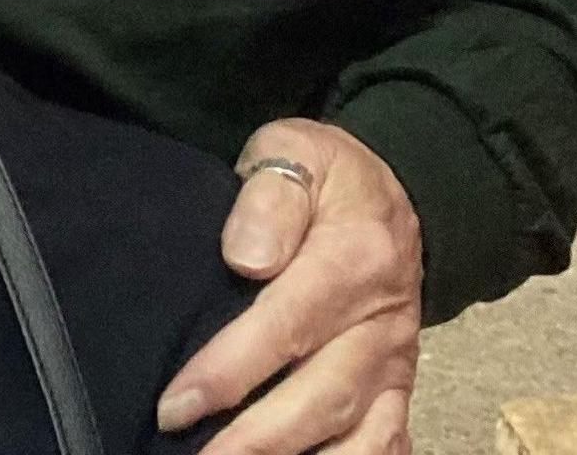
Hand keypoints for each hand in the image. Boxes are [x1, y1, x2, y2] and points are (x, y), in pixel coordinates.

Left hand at [158, 119, 421, 454]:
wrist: (395, 191)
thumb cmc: (324, 175)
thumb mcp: (294, 151)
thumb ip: (270, 198)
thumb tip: (247, 259)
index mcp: (354, 258)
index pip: (285, 326)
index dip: (229, 371)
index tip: (177, 403)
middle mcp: (382, 324)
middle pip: (320, 396)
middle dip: (254, 440)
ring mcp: (395, 365)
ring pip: (358, 438)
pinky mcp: (399, 392)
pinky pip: (387, 447)